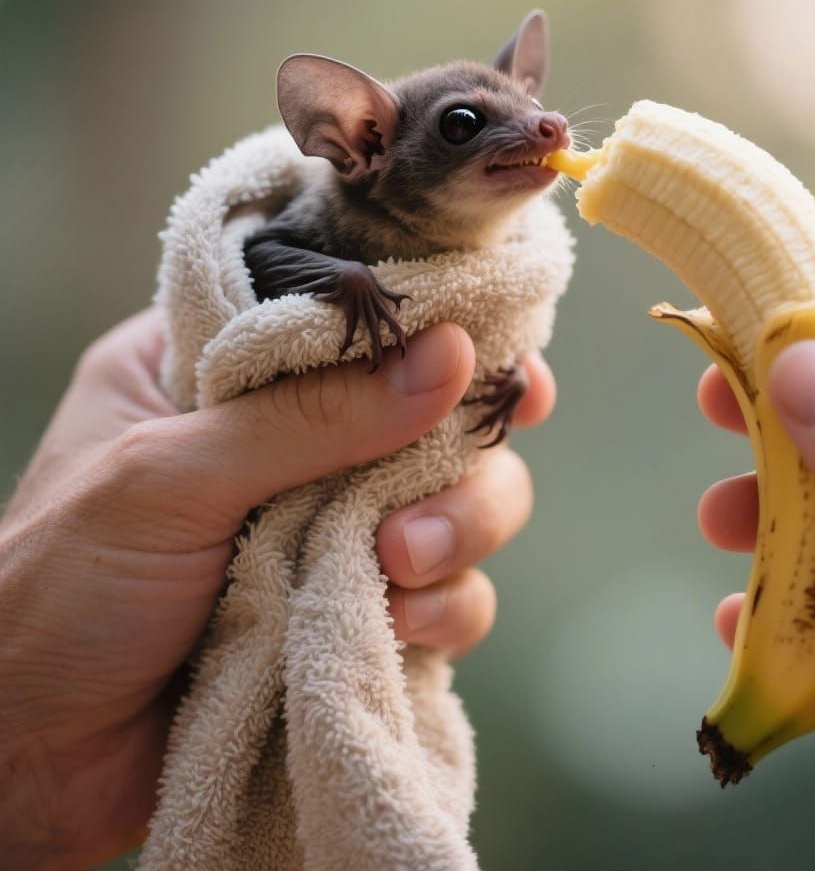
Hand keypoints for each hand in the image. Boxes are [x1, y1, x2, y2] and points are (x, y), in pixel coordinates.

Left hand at [0, 309, 554, 870]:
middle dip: (455, 461)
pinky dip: (444, 609)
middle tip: (422, 511)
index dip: (435, 328)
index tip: (501, 357)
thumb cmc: (53, 591)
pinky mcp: (352, 608)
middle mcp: (289, 439)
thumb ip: (311, 415)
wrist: (26, 762)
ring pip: (454, 503)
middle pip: (429, 415)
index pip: (350, 317)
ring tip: (400, 571)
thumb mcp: (168, 477)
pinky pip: (444, 593)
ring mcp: (328, 526)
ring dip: (456, 534)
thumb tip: (450, 353)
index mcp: (223, 368)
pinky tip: (402, 630)